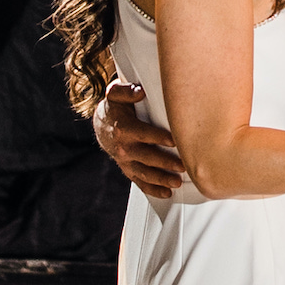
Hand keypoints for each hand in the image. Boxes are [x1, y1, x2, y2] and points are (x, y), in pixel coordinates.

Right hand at [95, 80, 185, 197]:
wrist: (102, 126)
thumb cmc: (116, 108)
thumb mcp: (116, 94)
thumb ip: (127, 91)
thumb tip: (139, 91)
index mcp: (124, 129)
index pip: (143, 134)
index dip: (158, 137)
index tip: (174, 140)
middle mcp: (124, 148)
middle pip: (146, 157)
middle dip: (165, 163)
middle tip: (182, 166)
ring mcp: (126, 161)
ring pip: (144, 173)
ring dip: (161, 179)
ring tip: (177, 182)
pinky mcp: (129, 170)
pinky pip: (140, 182)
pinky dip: (153, 190)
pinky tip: (167, 193)